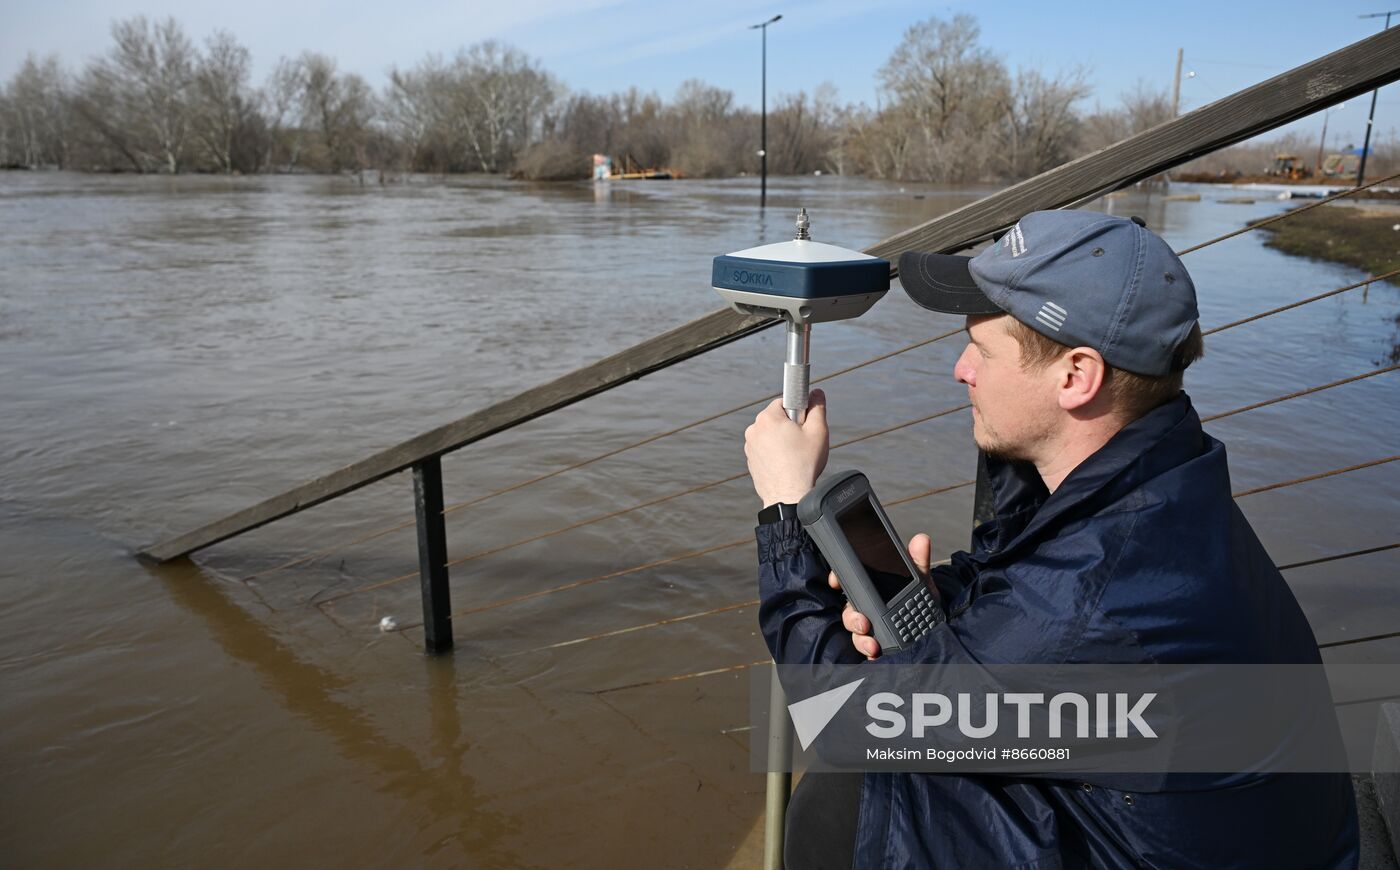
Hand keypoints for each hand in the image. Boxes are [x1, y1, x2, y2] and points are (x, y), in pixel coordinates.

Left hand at [744, 389, 828, 505]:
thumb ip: (817, 407)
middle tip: (802, 442)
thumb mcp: (818, 431)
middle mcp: (753, 429)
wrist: (789, 496)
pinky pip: (765, 449)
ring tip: (794, 456)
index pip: (784, 401)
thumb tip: (817, 393)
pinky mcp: (750, 460)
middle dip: (790, 426)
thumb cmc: (803, 465)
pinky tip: (786, 464)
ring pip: (770, 435)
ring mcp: (749, 446)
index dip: (799, 411)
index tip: (804, 423)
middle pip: (777, 418)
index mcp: (767, 417)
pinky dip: (775, 453)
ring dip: (782, 440)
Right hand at [829, 533, 931, 659]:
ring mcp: (870, 626)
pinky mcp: (875, 642)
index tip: (835, 581)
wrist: (933, 625)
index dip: (837, 579)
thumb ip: (918, 561)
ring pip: (855, 631)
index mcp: (872, 587)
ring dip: (860, 638)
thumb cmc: (920, 598)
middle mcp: (866, 606)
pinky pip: (865, 647)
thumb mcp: (921, 578)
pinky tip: (876, 653)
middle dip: (851, 617)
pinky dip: (868, 651)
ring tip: (873, 644)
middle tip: (864, 622)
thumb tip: (921, 540)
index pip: (848, 581)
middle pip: (848, 610)